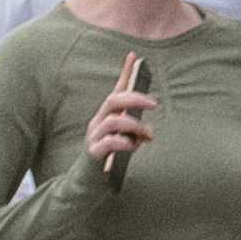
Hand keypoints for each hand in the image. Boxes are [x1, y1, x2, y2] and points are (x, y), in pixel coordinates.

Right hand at [84, 53, 151, 169]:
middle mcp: (97, 122)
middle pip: (113, 100)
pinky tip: (132, 146)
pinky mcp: (93, 154)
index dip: (125, 73)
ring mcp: (93, 137)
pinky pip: (107, 143)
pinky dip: (122, 142)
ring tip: (149, 134)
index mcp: (106, 116)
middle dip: (135, 98)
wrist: (86, 184)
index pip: (116, 91)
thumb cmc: (108, 160)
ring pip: (113, 121)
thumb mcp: (124, 141)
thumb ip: (135, 134)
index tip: (135, 56)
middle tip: (154, 103)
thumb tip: (149, 131)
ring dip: (135, 125)